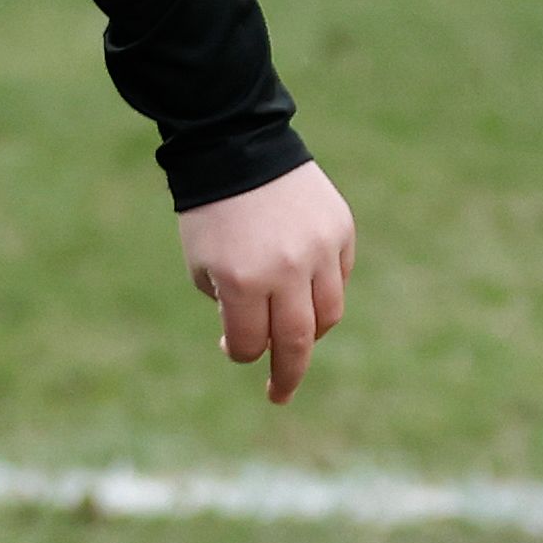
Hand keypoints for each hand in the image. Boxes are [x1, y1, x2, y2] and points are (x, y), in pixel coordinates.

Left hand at [180, 162, 355, 403]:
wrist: (237, 147)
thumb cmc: (210, 213)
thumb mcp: (202, 263)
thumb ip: (229, 305)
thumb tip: (257, 338)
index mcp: (242, 281)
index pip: (249, 343)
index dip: (239, 353)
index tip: (232, 349)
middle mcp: (285, 270)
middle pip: (297, 342)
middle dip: (287, 374)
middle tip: (278, 395)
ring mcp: (318, 250)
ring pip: (327, 314)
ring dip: (310, 333)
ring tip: (294, 338)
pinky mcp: (340, 230)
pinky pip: (338, 277)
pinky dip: (322, 291)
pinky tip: (302, 287)